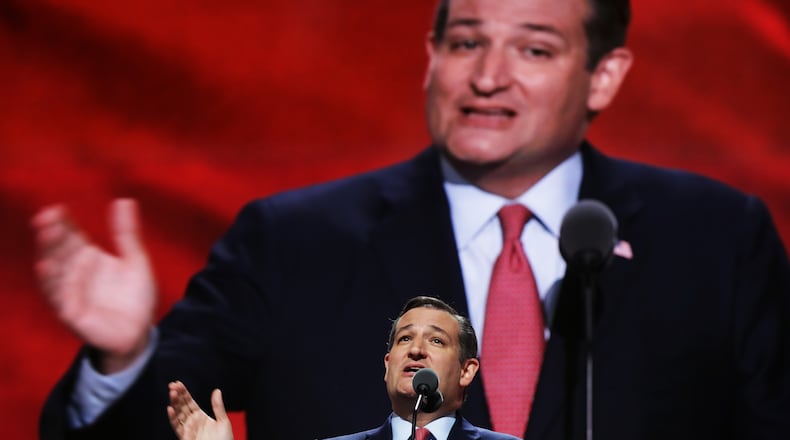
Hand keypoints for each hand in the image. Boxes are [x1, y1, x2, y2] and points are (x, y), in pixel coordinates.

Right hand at [32, 198, 156, 372]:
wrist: (140, 331)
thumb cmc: (135, 296)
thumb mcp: (135, 260)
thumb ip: (128, 233)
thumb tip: (125, 200)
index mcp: (87, 257)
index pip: (70, 236)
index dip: (62, 223)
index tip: (57, 209)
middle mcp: (74, 272)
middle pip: (58, 250)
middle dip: (51, 234)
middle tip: (46, 218)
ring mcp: (70, 292)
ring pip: (53, 271)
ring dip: (47, 253)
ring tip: (46, 234)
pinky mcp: (71, 313)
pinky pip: (57, 297)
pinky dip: (51, 282)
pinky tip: (46, 266)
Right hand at [168, 381, 232, 439]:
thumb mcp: (223, 421)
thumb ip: (218, 406)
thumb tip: (216, 391)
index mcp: (200, 417)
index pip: (189, 403)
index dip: (183, 393)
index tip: (178, 383)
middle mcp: (192, 423)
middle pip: (182, 407)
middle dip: (177, 396)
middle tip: (173, 385)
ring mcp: (188, 430)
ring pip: (178, 415)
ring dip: (174, 404)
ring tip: (172, 393)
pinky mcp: (186, 437)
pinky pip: (178, 427)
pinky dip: (173, 418)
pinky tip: (170, 409)